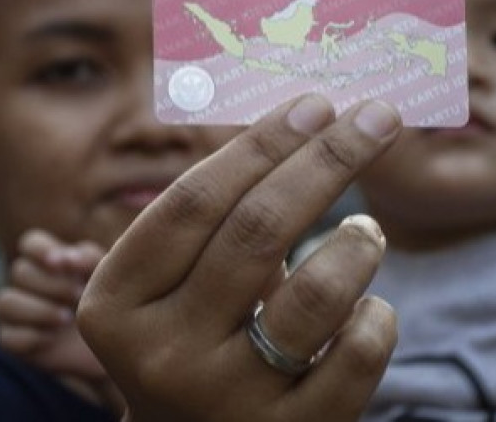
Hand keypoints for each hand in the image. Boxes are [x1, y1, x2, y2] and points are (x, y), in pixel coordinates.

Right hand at [0, 230, 106, 380]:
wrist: (117, 347)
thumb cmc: (112, 305)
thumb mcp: (107, 276)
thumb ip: (89, 259)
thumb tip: (67, 258)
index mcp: (51, 261)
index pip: (31, 243)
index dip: (41, 250)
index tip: (61, 264)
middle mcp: (28, 282)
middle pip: (20, 271)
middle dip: (51, 285)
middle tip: (79, 296)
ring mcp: (17, 312)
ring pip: (3, 302)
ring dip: (36, 310)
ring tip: (66, 318)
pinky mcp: (13, 341)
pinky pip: (5, 337)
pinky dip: (29, 337)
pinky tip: (52, 340)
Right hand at [78, 95, 401, 421]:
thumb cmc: (194, 340)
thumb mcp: (173, 285)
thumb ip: (217, 213)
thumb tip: (306, 114)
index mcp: (116, 304)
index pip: (196, 200)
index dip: (263, 143)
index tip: (317, 103)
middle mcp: (162, 354)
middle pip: (258, 229)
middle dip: (328, 159)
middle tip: (379, 116)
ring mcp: (225, 401)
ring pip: (318, 292)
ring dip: (360, 242)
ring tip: (368, 230)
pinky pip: (358, 352)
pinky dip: (376, 315)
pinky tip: (366, 308)